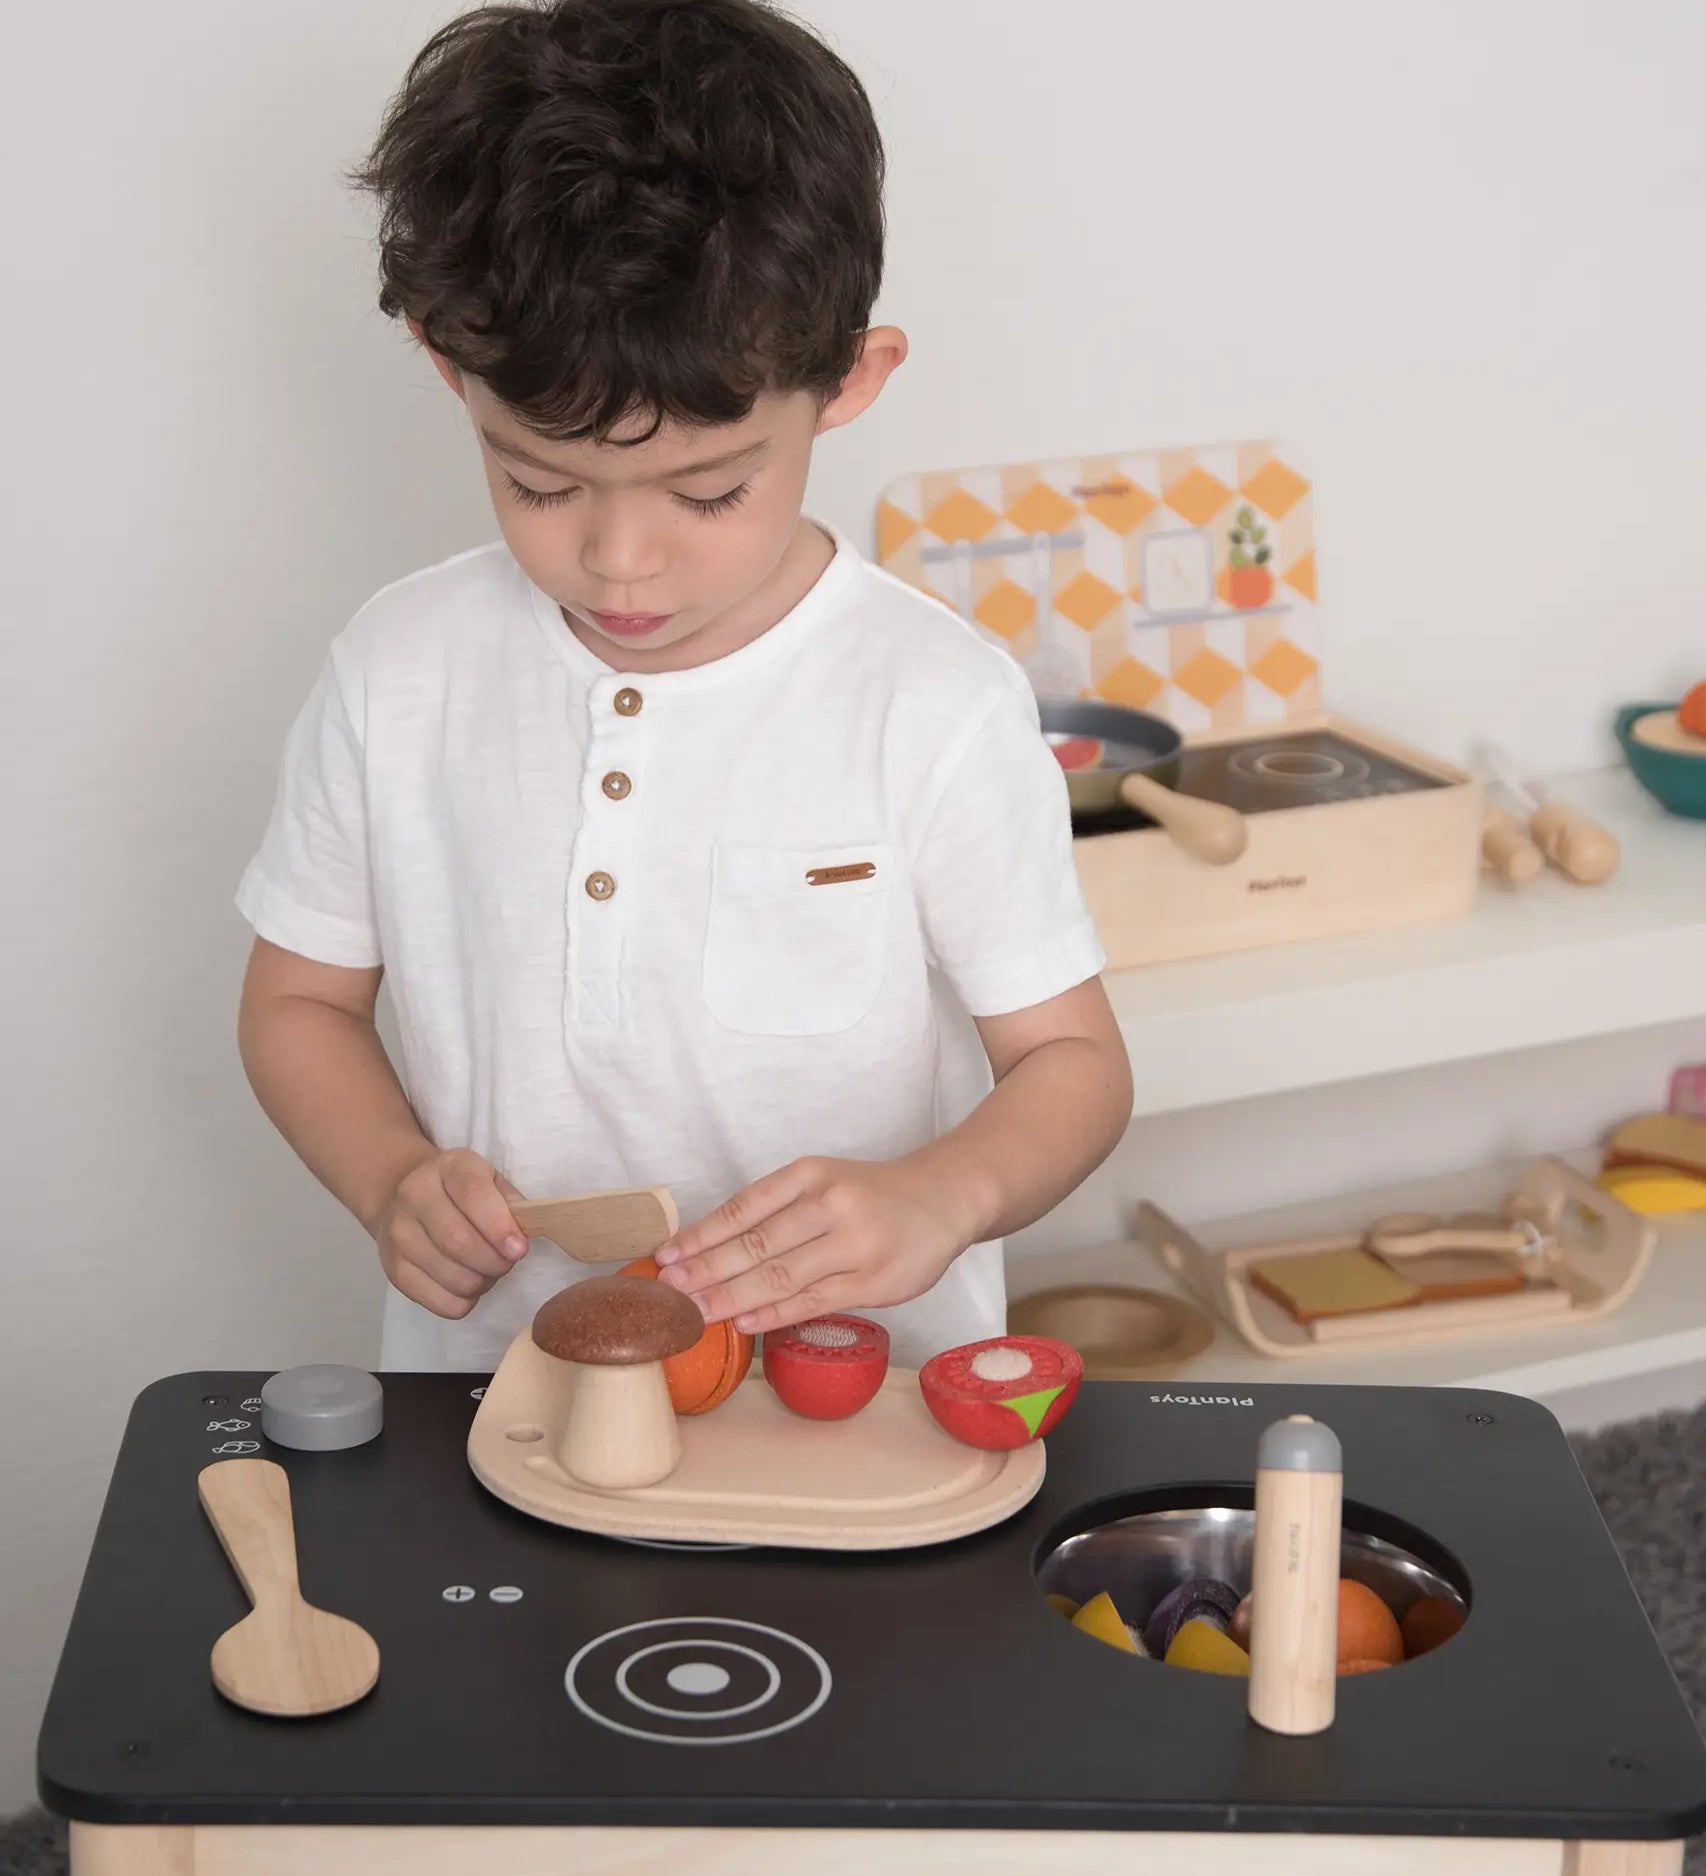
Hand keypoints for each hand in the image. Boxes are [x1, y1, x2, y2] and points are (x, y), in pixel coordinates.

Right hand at [372, 1147, 528, 1319]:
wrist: (407, 1199)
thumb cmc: (463, 1192)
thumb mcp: (490, 1181)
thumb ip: (511, 1203)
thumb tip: (519, 1238)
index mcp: (448, 1167)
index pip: (472, 1194)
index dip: (499, 1226)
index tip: (519, 1249)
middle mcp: (414, 1195)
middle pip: (458, 1241)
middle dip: (494, 1261)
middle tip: (507, 1263)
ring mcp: (399, 1234)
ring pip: (452, 1276)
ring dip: (482, 1283)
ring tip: (488, 1271)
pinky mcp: (394, 1269)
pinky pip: (439, 1301)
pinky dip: (464, 1302)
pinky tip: (467, 1285)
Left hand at [654, 1155, 977, 1334]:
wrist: (945, 1197)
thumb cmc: (872, 1194)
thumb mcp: (825, 1181)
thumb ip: (779, 1209)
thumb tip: (712, 1248)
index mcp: (810, 1174)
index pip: (743, 1208)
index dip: (700, 1236)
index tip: (665, 1257)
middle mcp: (829, 1204)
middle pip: (755, 1244)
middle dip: (705, 1272)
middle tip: (667, 1293)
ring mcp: (853, 1244)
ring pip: (780, 1276)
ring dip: (730, 1297)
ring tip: (694, 1314)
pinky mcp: (874, 1280)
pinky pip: (814, 1301)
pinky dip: (773, 1314)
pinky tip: (743, 1322)